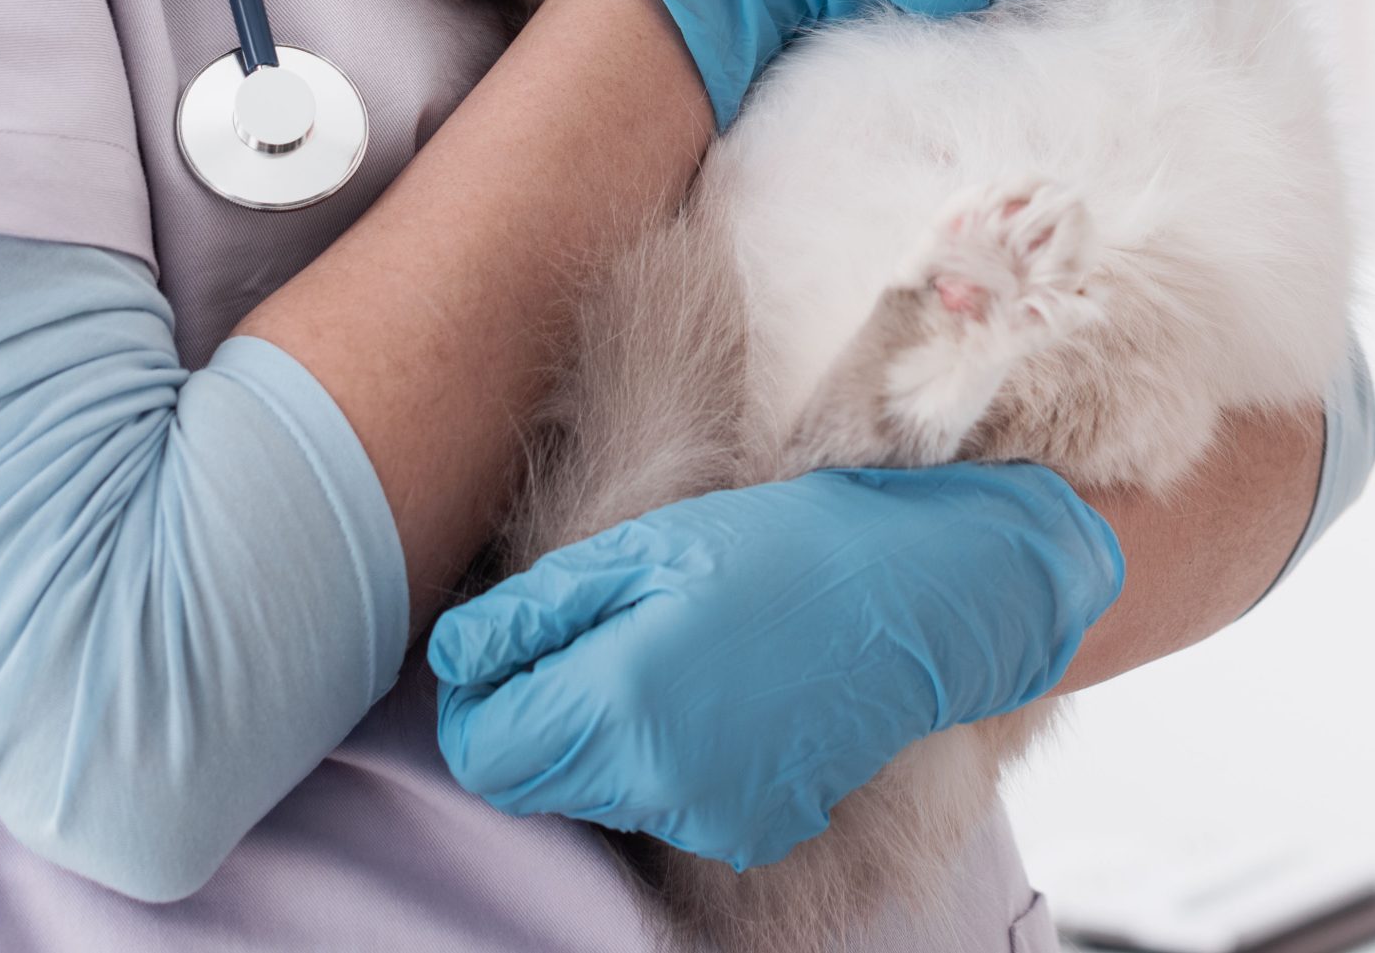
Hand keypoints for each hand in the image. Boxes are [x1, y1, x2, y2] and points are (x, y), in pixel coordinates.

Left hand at [428, 463, 1123, 870]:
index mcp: (621, 703)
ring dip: (603, 729)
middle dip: (539, 710)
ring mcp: (707, 819)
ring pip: (597, 790)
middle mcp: (657, 784)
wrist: (923, 595)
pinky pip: (665, 802)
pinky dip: (666, 754)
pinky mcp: (750, 829)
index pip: (481, 749)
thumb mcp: (650, 545)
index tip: (506, 643)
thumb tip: (452, 656)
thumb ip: (539, 611)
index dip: (477, 695)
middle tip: (594, 627)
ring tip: (667, 645)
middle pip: (535, 776)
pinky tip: (715, 686)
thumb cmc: (788, 547)